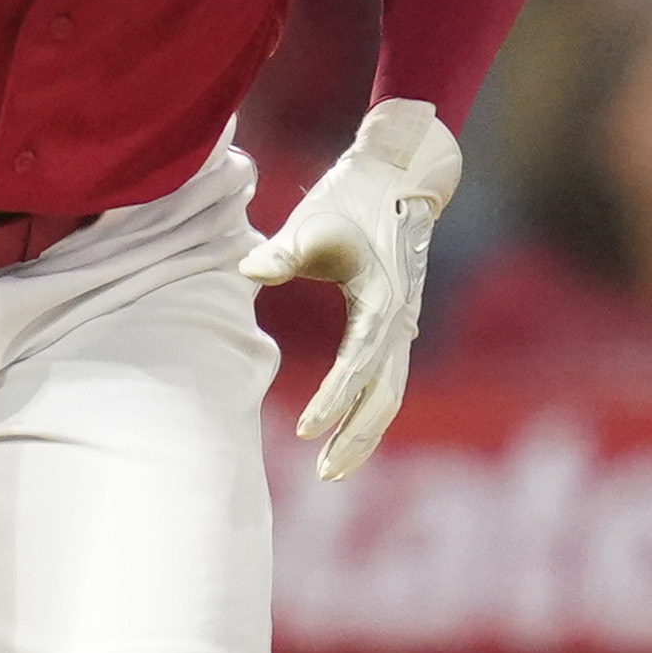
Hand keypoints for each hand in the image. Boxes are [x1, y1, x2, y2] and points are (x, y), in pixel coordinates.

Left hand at [239, 98, 463, 481]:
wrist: (397, 178)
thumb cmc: (349, 199)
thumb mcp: (313, 221)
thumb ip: (281, 252)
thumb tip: (248, 270)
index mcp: (382, 301)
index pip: (357, 365)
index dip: (332, 401)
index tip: (305, 431)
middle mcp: (400, 321)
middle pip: (384, 397)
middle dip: (356, 438)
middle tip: (323, 474)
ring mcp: (403, 326)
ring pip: (390, 395)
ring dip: (365, 433)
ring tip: (332, 467)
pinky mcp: (398, 326)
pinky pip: (387, 380)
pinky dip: (368, 410)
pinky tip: (344, 429)